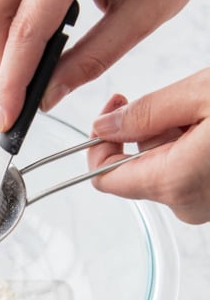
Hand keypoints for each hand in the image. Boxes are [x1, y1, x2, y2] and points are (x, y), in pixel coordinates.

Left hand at [88, 70, 209, 223]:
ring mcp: (201, 204)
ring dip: (172, 135)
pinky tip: (208, 126)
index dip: (101, 140)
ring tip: (202, 112)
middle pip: (134, 168)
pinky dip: (190, 146)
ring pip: (162, 166)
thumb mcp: (201, 96)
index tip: (113, 108)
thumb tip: (105, 126)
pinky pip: (185, 171)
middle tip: (173, 101)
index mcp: (173, 182)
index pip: (103, 176)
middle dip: (146, 129)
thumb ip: (146, 112)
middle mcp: (185, 203)